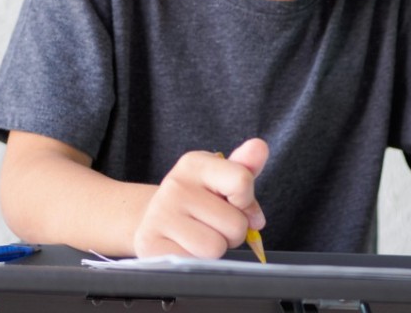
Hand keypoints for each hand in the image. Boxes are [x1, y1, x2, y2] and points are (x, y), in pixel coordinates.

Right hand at [133, 138, 268, 257]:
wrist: (153, 218)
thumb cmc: (197, 199)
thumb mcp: (220, 177)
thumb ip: (245, 166)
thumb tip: (260, 147)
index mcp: (194, 164)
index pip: (241, 181)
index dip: (247, 201)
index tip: (238, 203)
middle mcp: (175, 186)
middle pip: (236, 224)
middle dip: (234, 231)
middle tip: (215, 223)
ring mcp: (161, 215)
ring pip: (216, 248)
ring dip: (217, 247)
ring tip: (202, 234)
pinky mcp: (151, 244)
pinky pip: (196, 263)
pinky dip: (198, 261)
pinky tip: (186, 246)